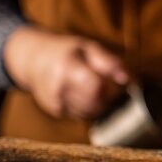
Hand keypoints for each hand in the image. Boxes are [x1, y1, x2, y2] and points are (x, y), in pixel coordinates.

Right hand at [4, 26, 128, 119]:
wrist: (32, 60)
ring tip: (99, 86)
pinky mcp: (57, 112)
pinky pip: (83, 115)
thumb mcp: (88, 47)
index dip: (112, 86)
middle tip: (111, 83)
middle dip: (110, 96)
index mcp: (66, 69)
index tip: (117, 79)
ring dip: (102, 103)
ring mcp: (56, 103)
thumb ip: (110, 62)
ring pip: (91, 112)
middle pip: (96, 103)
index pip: (96, 87)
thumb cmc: (66, 51)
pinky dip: (91, 106)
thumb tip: (130, 79)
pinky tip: (87, 93)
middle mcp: (58, 90)